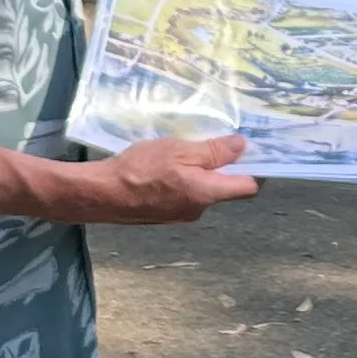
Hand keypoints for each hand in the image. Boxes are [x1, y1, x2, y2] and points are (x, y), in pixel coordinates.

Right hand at [57, 134, 257, 223]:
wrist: (100, 194)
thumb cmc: (141, 169)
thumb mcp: (179, 151)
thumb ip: (213, 151)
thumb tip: (242, 147)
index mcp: (207, 194)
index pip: (248, 188)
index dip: (256, 169)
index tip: (254, 150)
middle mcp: (198, 210)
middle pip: (223, 188)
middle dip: (221, 167)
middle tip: (211, 142)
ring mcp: (179, 216)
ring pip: (200, 191)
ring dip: (198, 173)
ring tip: (181, 151)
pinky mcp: (162, 216)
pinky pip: (182, 195)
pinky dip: (180, 181)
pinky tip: (162, 167)